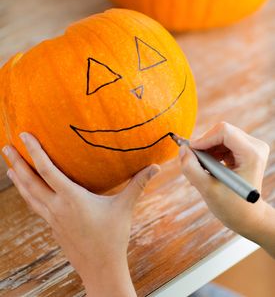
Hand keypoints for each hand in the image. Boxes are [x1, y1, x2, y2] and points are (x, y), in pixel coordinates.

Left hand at [2, 133, 159, 296]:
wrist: (101, 268)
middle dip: (16, 162)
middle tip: (6, 147)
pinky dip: (26, 194)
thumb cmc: (113, 237)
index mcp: (72, 198)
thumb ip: (138, 184)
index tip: (24, 136)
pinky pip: (34, 205)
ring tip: (9, 165)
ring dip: (17, 178)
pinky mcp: (52, 226)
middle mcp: (57, 207)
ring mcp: (52, 218)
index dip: (35, 152)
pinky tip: (25, 189)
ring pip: (28, 195)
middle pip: (30, 181)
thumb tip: (156, 166)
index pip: (48, 170)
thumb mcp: (125, 207)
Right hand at [179, 122, 274, 255]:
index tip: (191, 152)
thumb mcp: (208, 190)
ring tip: (201, 170)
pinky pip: (221, 142)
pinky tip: (207, 168)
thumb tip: (182, 149)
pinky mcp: (245, 149)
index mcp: (251, 154)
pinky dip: (210, 153)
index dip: (204, 139)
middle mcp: (254, 146)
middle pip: (221, 131)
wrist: (248, 217)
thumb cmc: (233, 208)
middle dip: (204, 146)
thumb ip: (191, 169)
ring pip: (219, 136)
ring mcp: (251, 147)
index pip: (224, 131)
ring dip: (206, 150)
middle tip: (194, 164)